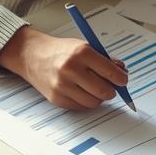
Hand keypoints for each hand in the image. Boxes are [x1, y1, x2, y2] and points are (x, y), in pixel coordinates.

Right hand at [0, 26, 127, 109]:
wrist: (32, 55)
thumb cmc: (61, 51)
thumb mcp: (84, 47)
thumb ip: (104, 60)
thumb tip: (122, 73)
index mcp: (81, 53)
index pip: (111, 72)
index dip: (121, 79)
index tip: (123, 80)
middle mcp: (71, 69)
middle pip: (104, 91)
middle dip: (112, 90)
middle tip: (111, 87)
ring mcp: (62, 85)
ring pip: (94, 102)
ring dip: (99, 98)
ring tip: (95, 89)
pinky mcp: (57, 98)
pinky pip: (81, 107)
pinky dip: (86, 102)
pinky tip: (83, 92)